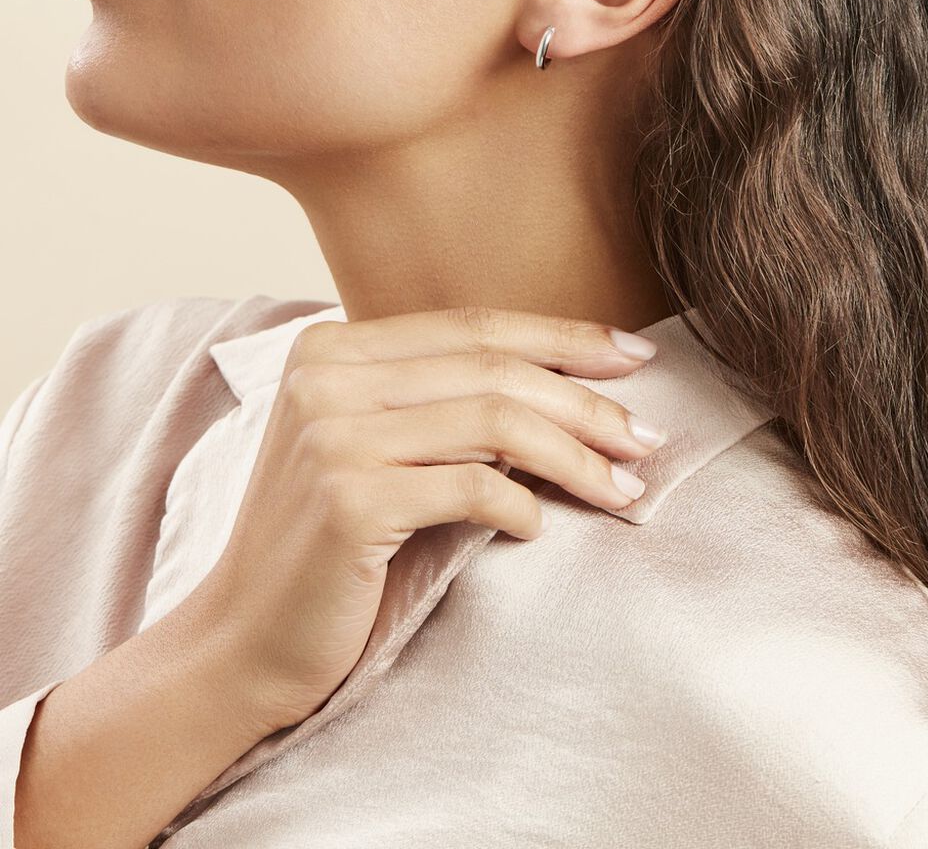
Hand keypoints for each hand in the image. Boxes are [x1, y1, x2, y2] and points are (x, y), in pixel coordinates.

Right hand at [192, 306, 667, 731]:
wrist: (243, 639)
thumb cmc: (327, 545)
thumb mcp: (375, 450)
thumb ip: (443, 406)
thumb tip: (570, 393)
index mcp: (332, 348)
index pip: (474, 325)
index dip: (564, 338)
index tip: (634, 358)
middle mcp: (326, 376)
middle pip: (494, 369)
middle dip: (588, 404)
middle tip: (646, 439)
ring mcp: (331, 435)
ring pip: (497, 423)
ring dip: (577, 458)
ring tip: (624, 488)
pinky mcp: (348, 500)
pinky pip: (474, 488)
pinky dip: (523, 506)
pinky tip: (537, 529)